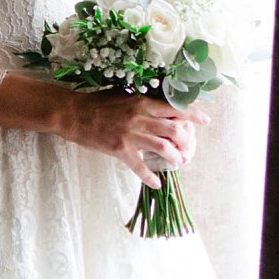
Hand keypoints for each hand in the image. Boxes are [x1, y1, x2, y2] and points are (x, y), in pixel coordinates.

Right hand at [53, 90, 206, 185]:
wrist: (73, 114)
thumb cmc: (97, 103)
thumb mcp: (123, 95)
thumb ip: (142, 101)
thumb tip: (160, 106)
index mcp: (143, 102)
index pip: (175, 108)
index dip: (193, 115)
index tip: (205, 120)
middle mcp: (140, 118)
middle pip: (174, 130)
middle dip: (187, 140)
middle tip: (189, 147)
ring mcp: (131, 135)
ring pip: (163, 148)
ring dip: (174, 157)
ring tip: (178, 162)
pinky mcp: (120, 150)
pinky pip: (139, 167)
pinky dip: (150, 177)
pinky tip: (157, 184)